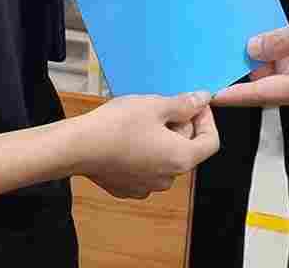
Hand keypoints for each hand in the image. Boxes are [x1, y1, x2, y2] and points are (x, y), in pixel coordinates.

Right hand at [74, 93, 218, 199]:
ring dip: (162, 139)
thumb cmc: (117, 125)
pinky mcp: (128, 187)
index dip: (206, 119)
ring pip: (166, 158)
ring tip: (143, 120)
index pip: (210, 142)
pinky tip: (128, 137)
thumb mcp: (155, 105)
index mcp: (181, 159)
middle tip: (162, 106)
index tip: (194, 104)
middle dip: (180, 126)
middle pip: (187, 149)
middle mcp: (168, 178)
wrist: (78, 147)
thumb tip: (203, 99)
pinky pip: (147, 167)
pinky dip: (144, 152)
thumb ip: (184, 104)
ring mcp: (147, 186)